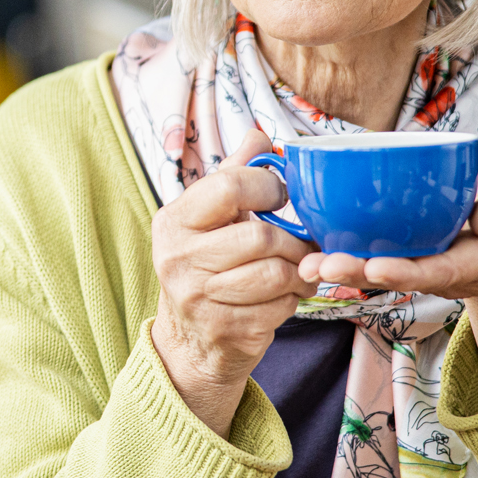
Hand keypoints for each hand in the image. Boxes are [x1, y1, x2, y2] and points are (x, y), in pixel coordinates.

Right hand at [150, 129, 314, 437]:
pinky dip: (292, 302)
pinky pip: (279, 309)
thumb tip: (260, 135)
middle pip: (260, 237)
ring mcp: (197, 298)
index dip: (268, 188)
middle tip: (303, 245)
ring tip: (298, 271)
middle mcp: (177, 258)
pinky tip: (284, 298)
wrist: (188, 341)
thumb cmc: (205, 266)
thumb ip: (233, 176)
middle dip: (294, 242)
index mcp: (174, 220)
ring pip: (275, 275)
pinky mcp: (222, 330)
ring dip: (298, 274)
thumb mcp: (209, 218)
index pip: (229, 186)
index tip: (280, 199)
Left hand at [298, 175, 477, 392]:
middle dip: (359, 273)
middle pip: (397, 274)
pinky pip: (373, 250)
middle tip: (323, 267)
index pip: (438, 271)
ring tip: (308, 265)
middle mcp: (440, 270)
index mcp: (474, 263)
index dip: (408, 272)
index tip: (377, 268)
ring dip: (342, 266)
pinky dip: (343, 248)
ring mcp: (420, 262)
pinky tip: (310, 244)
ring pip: (378, 267)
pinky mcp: (406, 250)